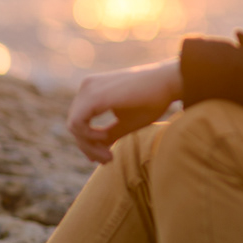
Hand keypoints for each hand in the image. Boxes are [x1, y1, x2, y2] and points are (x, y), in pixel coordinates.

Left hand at [67, 58, 183, 163]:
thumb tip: (92, 156)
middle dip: (89, 147)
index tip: (106, 157)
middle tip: (108, 160)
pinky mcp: (94, 96)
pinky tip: (106, 140)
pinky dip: (89, 137)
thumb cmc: (152, 100)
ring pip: (74, 127)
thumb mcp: (126, 122)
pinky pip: (77, 124)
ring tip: (109, 156)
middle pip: (75, 125)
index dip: (89, 143)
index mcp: (94, 90)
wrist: (168, 82)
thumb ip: (108, 135)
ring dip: (89, 146)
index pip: (80, 122)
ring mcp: (88, 89)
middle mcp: (87, 87)